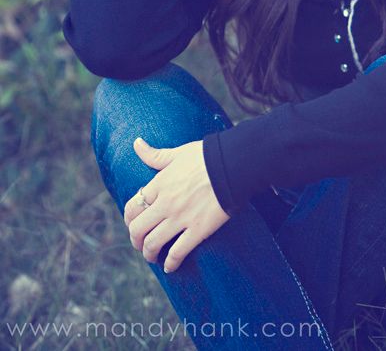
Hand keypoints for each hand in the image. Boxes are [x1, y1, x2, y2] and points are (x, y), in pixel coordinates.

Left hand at [124, 137, 229, 273]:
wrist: (232, 164)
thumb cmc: (205, 156)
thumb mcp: (177, 153)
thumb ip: (154, 154)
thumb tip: (136, 143)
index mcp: (159, 184)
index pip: (132, 207)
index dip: (129, 219)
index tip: (133, 224)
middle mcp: (165, 203)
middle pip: (138, 229)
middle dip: (136, 240)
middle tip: (140, 244)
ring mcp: (180, 218)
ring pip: (153, 244)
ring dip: (149, 254)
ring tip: (153, 256)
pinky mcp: (197, 230)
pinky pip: (177, 252)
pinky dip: (171, 263)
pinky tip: (170, 266)